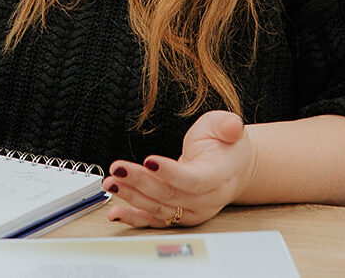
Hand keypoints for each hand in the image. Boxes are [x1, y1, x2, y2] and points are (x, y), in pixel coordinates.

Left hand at [103, 110, 253, 227]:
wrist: (232, 169)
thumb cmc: (225, 145)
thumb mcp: (226, 126)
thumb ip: (227, 125)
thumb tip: (232, 125)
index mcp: (219, 176)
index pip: (195, 180)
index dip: (172, 173)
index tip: (149, 160)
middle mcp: (206, 199)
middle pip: (170, 195)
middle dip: (141, 182)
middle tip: (117, 168)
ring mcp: (191, 211)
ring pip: (159, 208)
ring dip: (132, 197)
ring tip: (111, 184)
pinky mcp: (178, 215)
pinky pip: (155, 220)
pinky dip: (134, 218)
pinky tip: (115, 213)